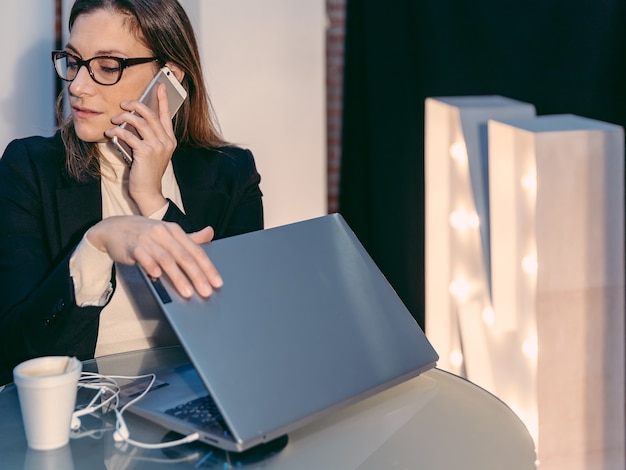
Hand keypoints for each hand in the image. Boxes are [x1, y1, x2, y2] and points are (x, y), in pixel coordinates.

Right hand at [87, 216, 221, 297]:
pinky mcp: (132, 247)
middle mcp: (163, 233)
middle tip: (206, 291)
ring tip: (187, 292)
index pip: (195, 250)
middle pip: (184, 256)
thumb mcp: (168, 232)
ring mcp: (147, 239)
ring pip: (166, 259)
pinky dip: (151, 266)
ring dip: (178, 277)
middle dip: (197, 275)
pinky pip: (143, 257)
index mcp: (175, 231)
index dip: (208, 267)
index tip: (217, 282)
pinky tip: (157, 277)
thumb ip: (189, 237)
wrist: (113, 228)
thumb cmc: (145, 233)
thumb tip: (210, 233)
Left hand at [105, 84, 174, 215]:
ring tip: (114, 119)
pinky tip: (110, 133)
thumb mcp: (151, 152)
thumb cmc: (147, 172)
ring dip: (124, 117)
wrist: (148, 191)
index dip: (163, 100)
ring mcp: (158, 146)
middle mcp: (166, 141)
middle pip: (151, 115)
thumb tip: (132, 120)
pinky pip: (129, 135)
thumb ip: (147, 137)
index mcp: (170, 140)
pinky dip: (117, 132)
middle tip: (124, 103)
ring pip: (140, 122)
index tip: (161, 86)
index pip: (166, 115)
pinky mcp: (146, 152)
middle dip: (136, 105)